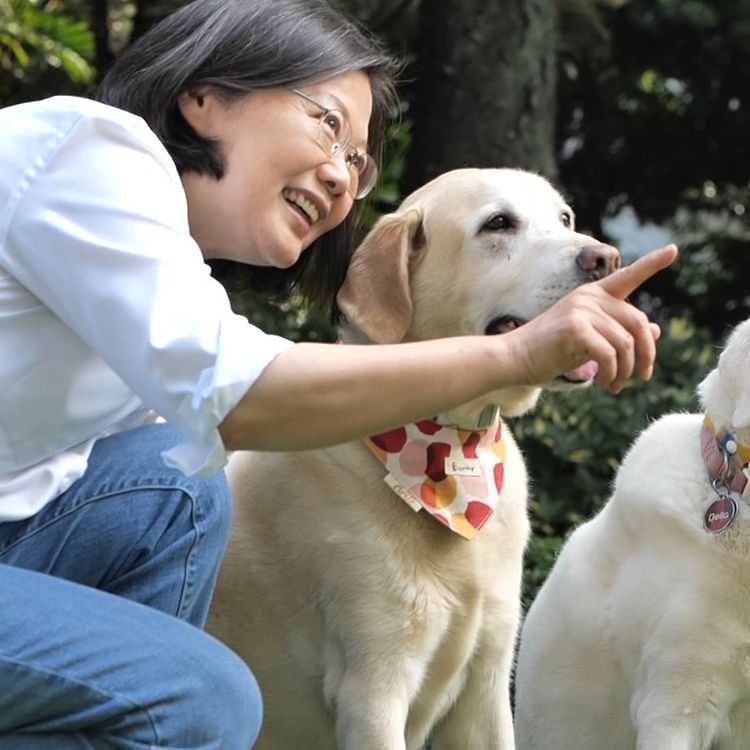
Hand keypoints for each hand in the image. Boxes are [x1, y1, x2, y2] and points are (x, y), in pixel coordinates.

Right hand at [507, 244, 677, 392]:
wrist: (514, 357)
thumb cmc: (549, 350)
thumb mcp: (589, 339)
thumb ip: (619, 332)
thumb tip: (656, 330)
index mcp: (592, 295)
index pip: (627, 276)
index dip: (652, 263)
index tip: (673, 250)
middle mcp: (589, 297)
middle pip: (638, 323)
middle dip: (645, 354)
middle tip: (641, 377)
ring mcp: (582, 311)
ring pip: (626, 344)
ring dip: (626, 371)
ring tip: (614, 386)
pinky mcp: (576, 329)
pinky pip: (611, 356)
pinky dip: (613, 375)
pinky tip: (604, 385)